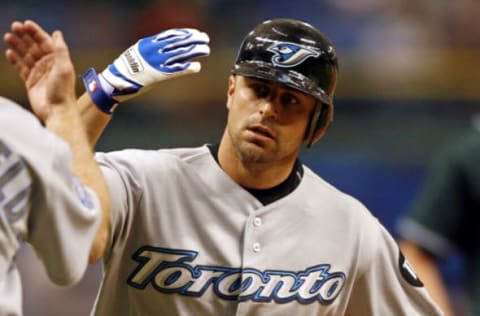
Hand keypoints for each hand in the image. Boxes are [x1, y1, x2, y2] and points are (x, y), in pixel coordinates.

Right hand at [4, 20, 75, 121]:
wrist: (57, 111)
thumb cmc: (63, 90)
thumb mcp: (64, 67)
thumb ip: (60, 50)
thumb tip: (57, 33)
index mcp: (58, 60)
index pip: (46, 42)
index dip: (36, 32)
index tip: (26, 24)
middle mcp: (49, 65)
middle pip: (34, 46)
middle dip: (25, 36)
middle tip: (14, 26)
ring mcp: (39, 73)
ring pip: (26, 55)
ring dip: (18, 45)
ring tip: (8, 36)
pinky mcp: (31, 82)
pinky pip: (21, 68)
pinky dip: (15, 60)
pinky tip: (9, 52)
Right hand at [83, 28, 209, 113]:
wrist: (116, 80)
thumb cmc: (127, 68)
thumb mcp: (138, 52)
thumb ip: (152, 48)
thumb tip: (164, 46)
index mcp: (149, 43)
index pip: (171, 35)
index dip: (185, 33)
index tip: (195, 32)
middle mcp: (154, 51)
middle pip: (178, 42)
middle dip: (193, 40)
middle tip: (205, 39)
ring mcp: (157, 63)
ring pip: (180, 54)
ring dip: (195, 51)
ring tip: (206, 50)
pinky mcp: (159, 76)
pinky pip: (176, 70)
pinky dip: (188, 68)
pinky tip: (197, 67)